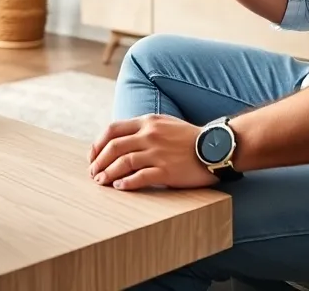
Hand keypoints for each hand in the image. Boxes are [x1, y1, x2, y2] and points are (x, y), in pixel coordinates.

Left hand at [87, 114, 217, 190]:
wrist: (216, 147)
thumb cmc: (188, 137)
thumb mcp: (163, 123)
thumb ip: (142, 128)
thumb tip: (118, 140)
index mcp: (147, 122)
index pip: (112, 130)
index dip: (97, 144)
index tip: (92, 156)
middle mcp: (150, 135)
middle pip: (113, 147)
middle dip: (98, 161)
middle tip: (93, 173)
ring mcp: (158, 153)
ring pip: (123, 163)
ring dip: (107, 174)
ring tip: (101, 182)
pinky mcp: (167, 171)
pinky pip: (140, 177)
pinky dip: (126, 183)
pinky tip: (119, 187)